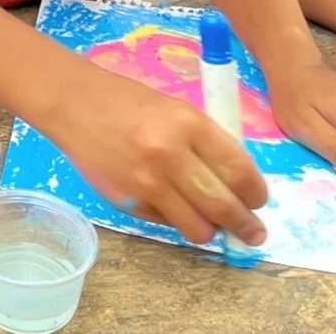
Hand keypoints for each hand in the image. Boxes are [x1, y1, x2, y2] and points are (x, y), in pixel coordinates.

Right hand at [42, 66, 265, 244]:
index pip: (239, 169)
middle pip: (224, 205)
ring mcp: (147, 183)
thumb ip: (206, 144)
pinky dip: (176, 221)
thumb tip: (236, 183)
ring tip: (213, 225)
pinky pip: (166, 224)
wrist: (75, 104)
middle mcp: (170, 154)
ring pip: (197, 227)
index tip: (259, 201)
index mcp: (189, 123)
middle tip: (254, 233)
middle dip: (245, 225)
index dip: (256, 192)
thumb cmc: (130, 102)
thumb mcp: (177, 111)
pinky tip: (175, 207)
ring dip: (211, 230)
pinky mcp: (127, 202)